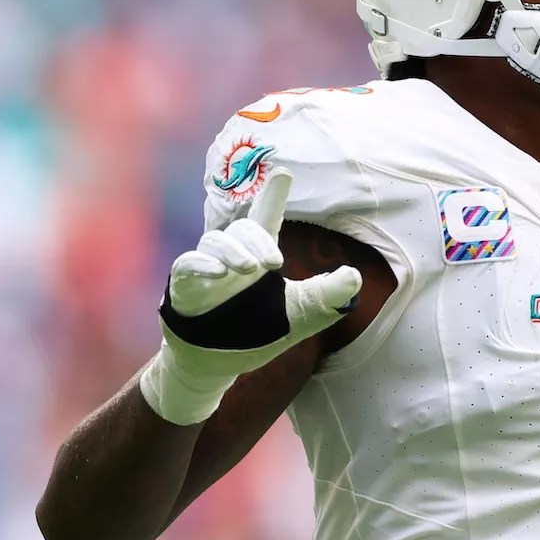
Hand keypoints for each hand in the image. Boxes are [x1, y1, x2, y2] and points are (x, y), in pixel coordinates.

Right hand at [141, 168, 361, 424]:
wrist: (218, 366)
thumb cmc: (257, 333)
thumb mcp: (299, 315)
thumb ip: (325, 296)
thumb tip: (356, 277)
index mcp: (260, 257)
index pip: (267, 219)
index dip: (273, 196)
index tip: (283, 172)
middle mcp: (233, 256)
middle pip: (241, 228)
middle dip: (257, 239)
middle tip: (274, 262)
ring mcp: (206, 269)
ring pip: (215, 241)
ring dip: (233, 251)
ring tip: (250, 268)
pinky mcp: (184, 286)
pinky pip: (187, 265)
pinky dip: (202, 265)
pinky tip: (218, 273)